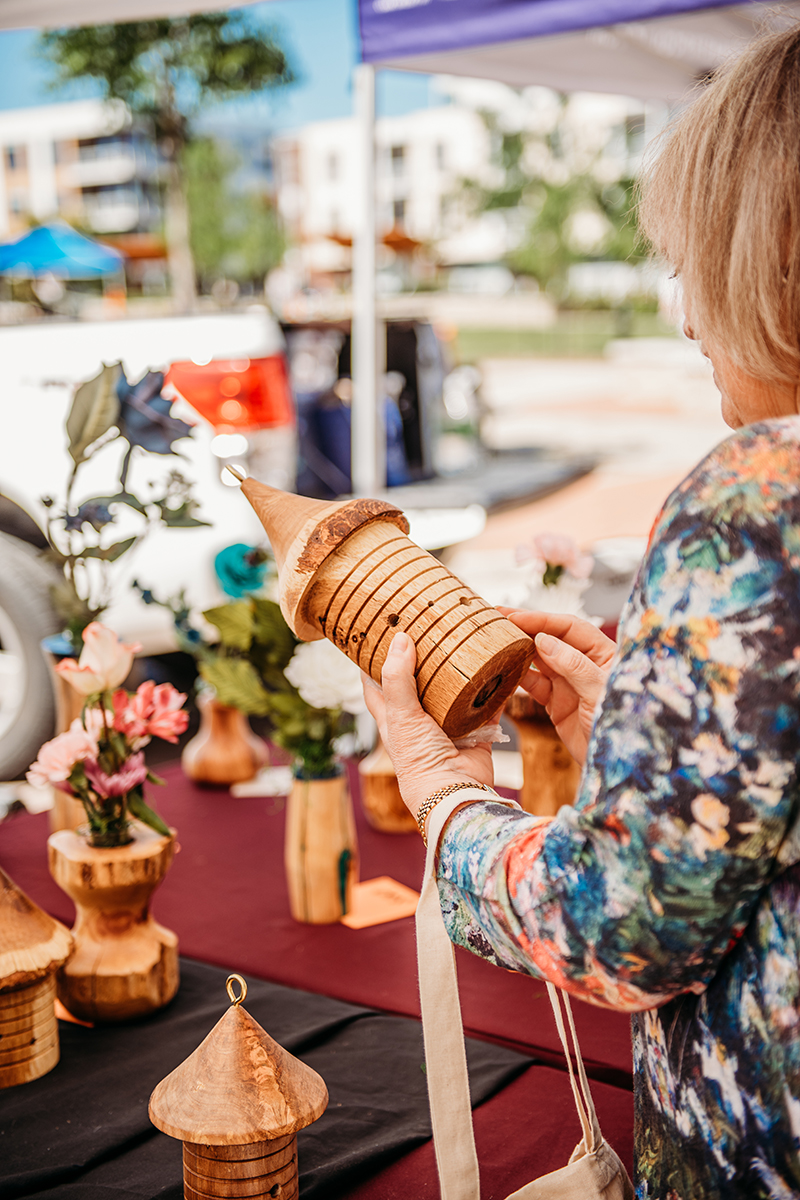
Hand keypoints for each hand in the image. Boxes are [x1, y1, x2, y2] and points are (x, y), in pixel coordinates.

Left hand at [361, 631, 493, 818]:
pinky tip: (498, 672)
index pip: (376, 687)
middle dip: (423, 663)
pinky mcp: (476, 735)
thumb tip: (399, 639)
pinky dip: (493, 693)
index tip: (376, 639)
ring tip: (464, 645)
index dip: (372, 665)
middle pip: (418, 686)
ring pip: (453, 695)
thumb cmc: (419, 760)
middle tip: (429, 633)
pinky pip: (487, 708)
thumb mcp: (401, 715)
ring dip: (459, 676)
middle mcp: (419, 723)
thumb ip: (398, 678)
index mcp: (393, 720)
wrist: (454, 792)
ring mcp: (448, 729)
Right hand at [501, 609, 615, 765]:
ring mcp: (570, 684)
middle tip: (496, 620)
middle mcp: (585, 664)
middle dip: (525, 629)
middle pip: (551, 639)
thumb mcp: (599, 692)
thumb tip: (543, 640)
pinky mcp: (557, 704)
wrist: (614, 766)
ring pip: (539, 661)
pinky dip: (518, 678)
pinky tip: (503, 670)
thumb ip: (574, 665)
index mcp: (603, 653)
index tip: (516, 616)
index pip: (570, 627)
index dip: (542, 620)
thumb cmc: (621, 725)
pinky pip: (534, 685)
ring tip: (495, 641)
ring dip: (518, 651)